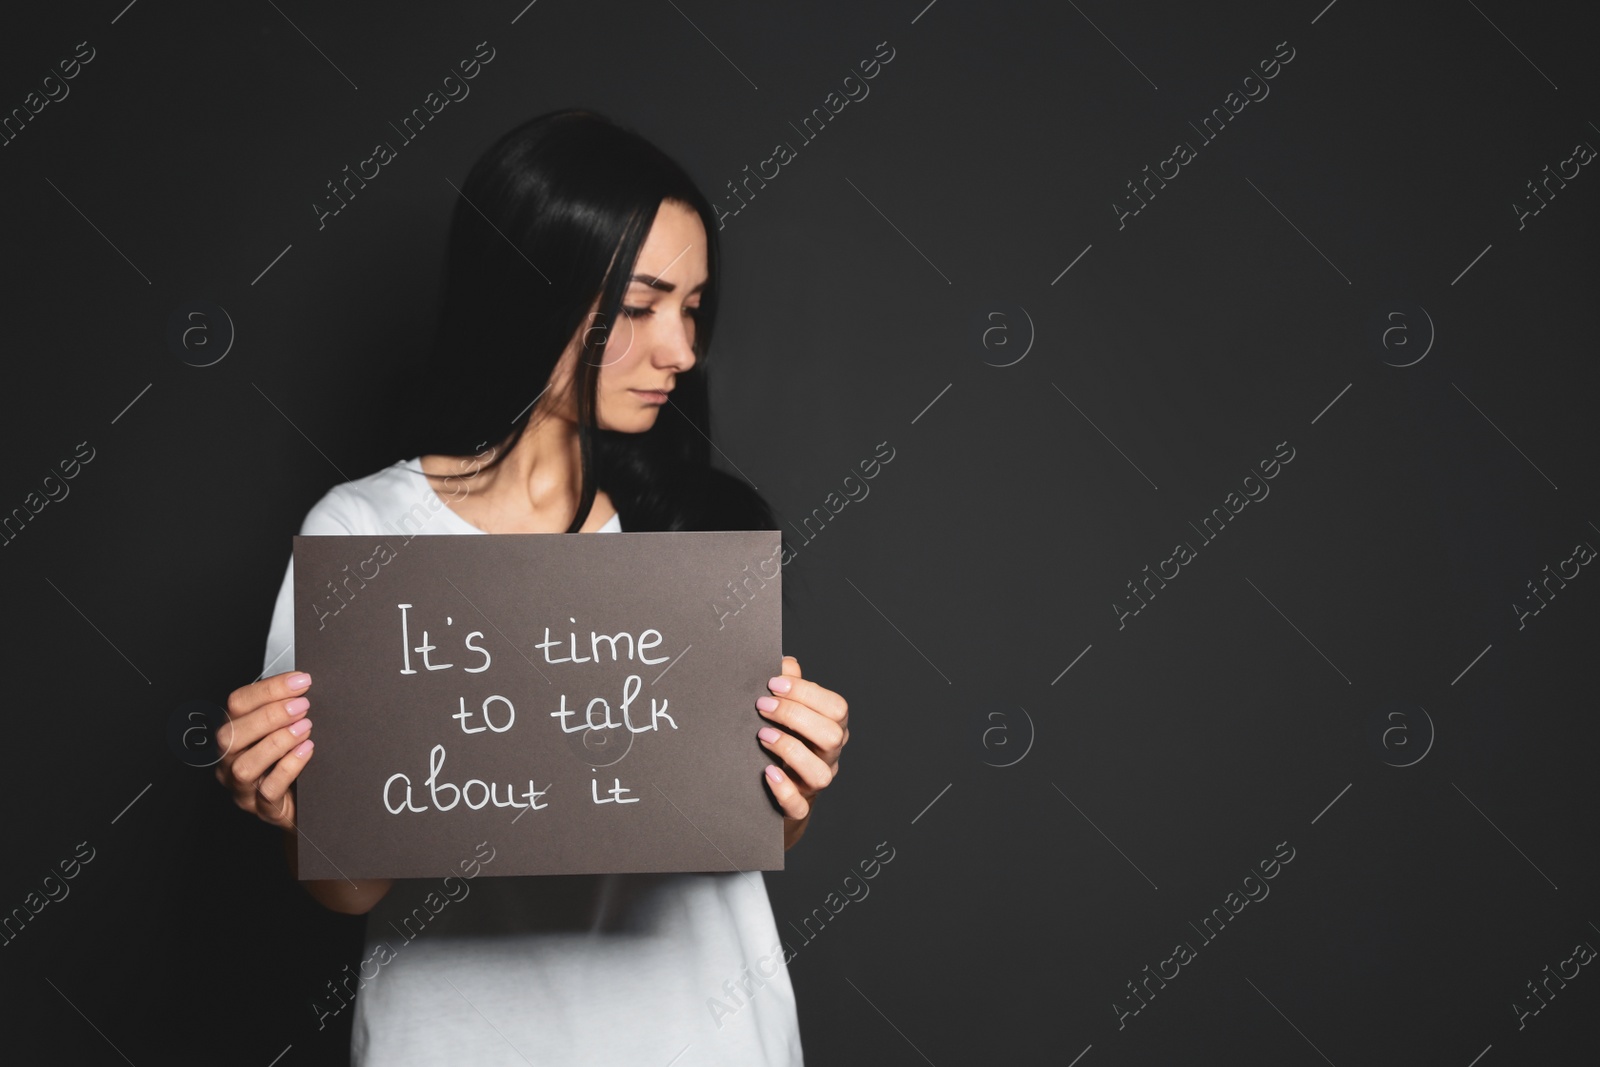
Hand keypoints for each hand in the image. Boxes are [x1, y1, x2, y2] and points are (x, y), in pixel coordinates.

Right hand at [215, 671, 316, 828]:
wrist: (308, 803)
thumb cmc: (295, 759)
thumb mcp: (288, 729)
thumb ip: (288, 708)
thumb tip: (304, 681)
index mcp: (234, 734)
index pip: (236, 705)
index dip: (268, 690)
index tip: (301, 681)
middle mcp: (230, 762)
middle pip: (230, 736)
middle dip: (268, 716)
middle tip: (303, 705)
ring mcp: (243, 789)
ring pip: (243, 766)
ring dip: (276, 742)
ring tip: (305, 728)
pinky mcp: (264, 810)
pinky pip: (268, 791)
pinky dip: (287, 767)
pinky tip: (306, 751)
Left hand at [756, 656, 847, 847]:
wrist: (775, 795)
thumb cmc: (783, 743)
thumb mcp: (787, 713)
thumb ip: (789, 687)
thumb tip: (786, 663)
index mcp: (831, 729)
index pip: (836, 708)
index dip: (807, 692)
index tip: (773, 684)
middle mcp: (828, 757)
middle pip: (832, 736)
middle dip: (796, 716)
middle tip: (762, 706)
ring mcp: (814, 784)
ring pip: (821, 773)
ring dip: (791, 750)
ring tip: (763, 736)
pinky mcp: (797, 808)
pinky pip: (798, 806)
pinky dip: (784, 789)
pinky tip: (768, 772)